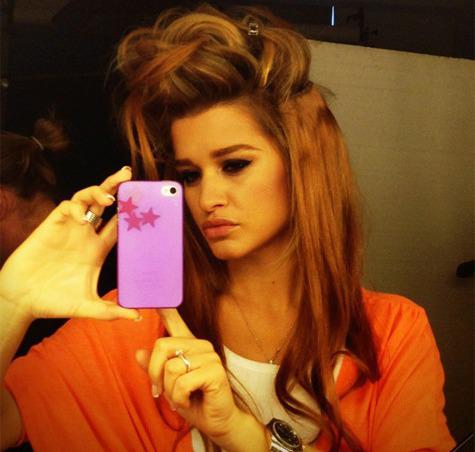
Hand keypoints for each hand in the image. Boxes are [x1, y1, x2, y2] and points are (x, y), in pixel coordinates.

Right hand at [0, 167, 138, 320]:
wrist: (22, 301)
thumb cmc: (55, 301)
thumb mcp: (88, 307)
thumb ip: (111, 311)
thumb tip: (137, 317)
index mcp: (99, 249)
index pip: (120, 225)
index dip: (132, 213)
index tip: (147, 203)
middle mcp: (87, 234)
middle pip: (105, 203)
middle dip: (116, 186)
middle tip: (128, 175)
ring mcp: (70, 228)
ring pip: (87, 198)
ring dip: (98, 192)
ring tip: (110, 198)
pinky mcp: (52, 225)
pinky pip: (67, 207)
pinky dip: (76, 208)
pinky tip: (82, 218)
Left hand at [135, 309, 255, 448]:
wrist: (216, 420)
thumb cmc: (193, 400)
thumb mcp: (168, 385)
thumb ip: (154, 369)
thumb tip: (139, 352)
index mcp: (188, 344)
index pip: (174, 319)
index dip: (163, 306)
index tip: (153, 291)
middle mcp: (200, 344)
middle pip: (161, 347)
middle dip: (155, 375)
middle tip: (163, 392)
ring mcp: (209, 355)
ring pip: (171, 368)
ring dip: (170, 391)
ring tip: (181, 397)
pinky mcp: (215, 370)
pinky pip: (183, 382)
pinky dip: (180, 398)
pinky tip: (190, 400)